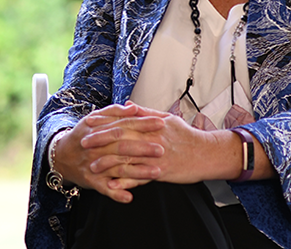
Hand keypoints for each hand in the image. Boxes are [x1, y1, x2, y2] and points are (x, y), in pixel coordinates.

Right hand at [52, 103, 165, 202]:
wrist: (60, 156)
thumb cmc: (82, 136)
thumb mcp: (93, 119)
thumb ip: (114, 112)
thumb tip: (133, 107)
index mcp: (99, 129)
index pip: (123, 125)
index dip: (142, 124)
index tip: (161, 123)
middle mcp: (97, 147)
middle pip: (122, 146)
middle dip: (143, 147)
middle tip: (162, 148)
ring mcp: (94, 165)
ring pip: (117, 169)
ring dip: (138, 172)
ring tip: (157, 172)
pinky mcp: (91, 181)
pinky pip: (105, 188)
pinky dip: (116, 193)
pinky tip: (129, 197)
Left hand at [81, 103, 230, 184]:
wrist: (208, 153)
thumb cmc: (187, 136)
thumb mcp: (167, 118)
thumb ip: (145, 112)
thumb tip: (127, 105)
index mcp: (151, 125)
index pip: (123, 121)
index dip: (104, 122)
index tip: (89, 122)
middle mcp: (151, 139)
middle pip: (121, 139)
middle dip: (100, 141)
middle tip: (83, 143)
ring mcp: (155, 157)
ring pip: (127, 160)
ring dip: (108, 164)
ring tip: (91, 167)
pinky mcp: (161, 172)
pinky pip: (139, 178)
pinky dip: (125, 182)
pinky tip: (112, 185)